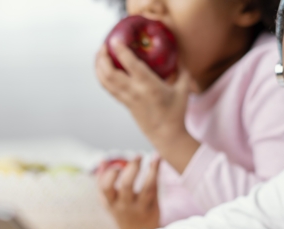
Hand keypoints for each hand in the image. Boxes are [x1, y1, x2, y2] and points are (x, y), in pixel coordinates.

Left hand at [95, 42, 198, 173]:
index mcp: (149, 86)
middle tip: (104, 45)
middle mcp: (135, 92)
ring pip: (105, 80)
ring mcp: (127, 99)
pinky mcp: (124, 103)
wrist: (166, 135)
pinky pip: (107, 88)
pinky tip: (102, 68)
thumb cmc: (176, 112)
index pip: (130, 65)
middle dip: (103, 57)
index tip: (115, 39)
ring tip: (100, 54)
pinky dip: (101, 76)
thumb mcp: (184, 89)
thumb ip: (182, 70)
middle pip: (110, 72)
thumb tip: (178, 54)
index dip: (121, 51)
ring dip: (99, 66)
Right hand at [98, 155, 161, 228]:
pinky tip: (157, 159)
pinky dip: (156, 172)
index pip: (105, 188)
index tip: (118, 167)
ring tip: (152, 156)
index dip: (110, 175)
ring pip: (147, 187)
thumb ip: (103, 181)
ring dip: (151, 169)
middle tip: (138, 156)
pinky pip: (156, 188)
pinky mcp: (153, 208)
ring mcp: (140, 208)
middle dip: (132, 168)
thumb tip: (103, 160)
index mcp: (110, 203)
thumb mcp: (109, 200)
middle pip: (126, 185)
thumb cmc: (121, 211)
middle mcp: (124, 206)